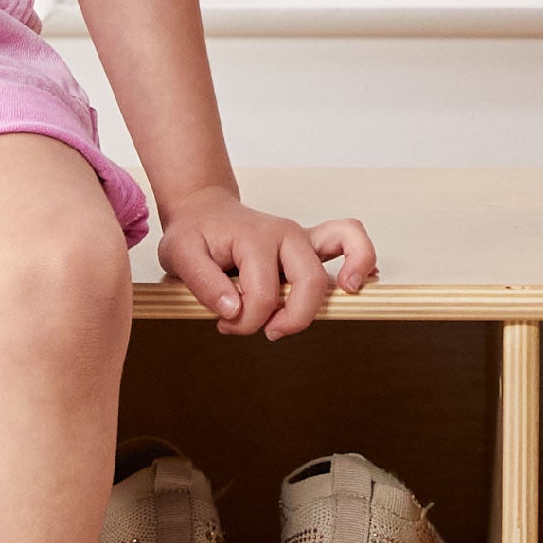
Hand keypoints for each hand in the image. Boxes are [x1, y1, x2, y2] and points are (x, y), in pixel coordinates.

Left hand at [158, 196, 375, 337]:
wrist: (203, 211)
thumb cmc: (194, 233)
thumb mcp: (179, 255)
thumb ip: (203, 283)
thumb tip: (233, 310)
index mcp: (256, 238)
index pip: (263, 295)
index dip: (244, 321)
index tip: (224, 324)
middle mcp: (287, 234)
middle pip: (310, 280)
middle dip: (295, 317)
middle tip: (270, 332)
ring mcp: (303, 238)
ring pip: (347, 246)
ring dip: (353, 271)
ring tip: (349, 292)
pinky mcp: (310, 245)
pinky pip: (349, 239)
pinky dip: (362, 257)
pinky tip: (360, 281)